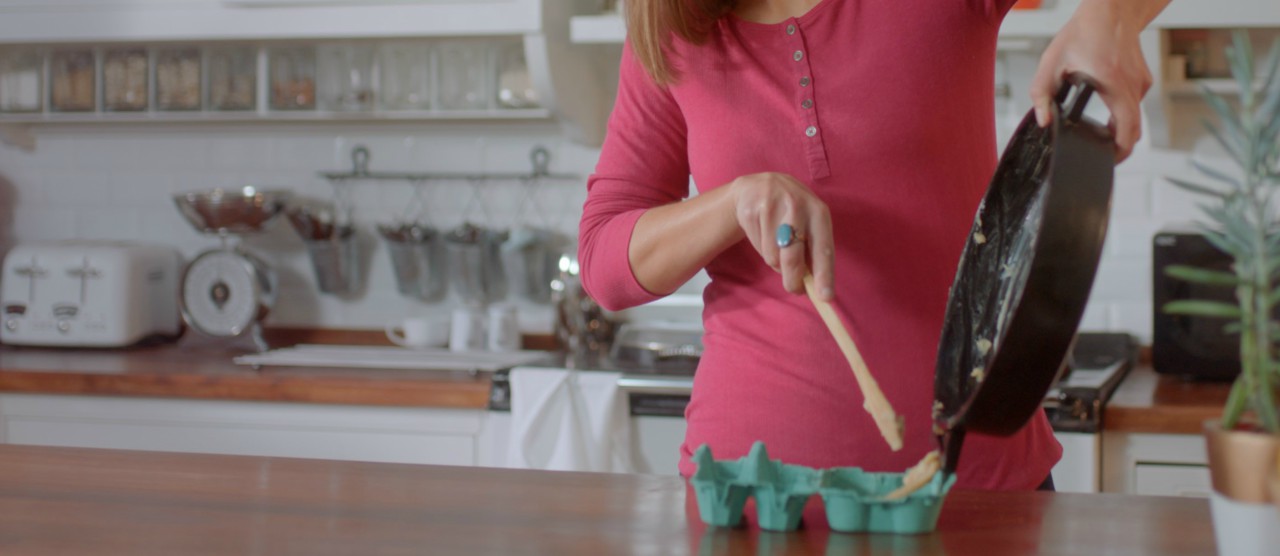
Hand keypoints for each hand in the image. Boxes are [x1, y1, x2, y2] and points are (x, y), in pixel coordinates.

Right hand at [730, 172, 833, 299]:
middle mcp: (797, 205)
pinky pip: (758, 246)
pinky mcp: (751, 210)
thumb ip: (813, 253)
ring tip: (776, 245)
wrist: (757, 187)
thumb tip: (818, 290)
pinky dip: (761, 248)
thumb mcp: (808, 225)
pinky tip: (763, 233)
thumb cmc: (790, 214)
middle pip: (793, 257)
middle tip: (794, 288)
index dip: (825, 275)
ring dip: (775, 260)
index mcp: (818, 211)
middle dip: (793, 279)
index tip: (826, 297)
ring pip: (773, 255)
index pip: (824, 249)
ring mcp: (772, 205)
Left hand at [1029, 0, 1163, 162]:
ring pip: (1134, 115)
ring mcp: (1141, 81)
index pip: (1127, 129)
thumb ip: (1042, 94)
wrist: (1111, 9)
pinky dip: (1122, 110)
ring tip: (1098, 130)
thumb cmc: (1085, 31)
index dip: (1120, 151)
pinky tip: (1105, 107)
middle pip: (1134, 129)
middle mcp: (1133, 85)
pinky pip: (1134, 102)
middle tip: (1101, 154)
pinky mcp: (1142, 77)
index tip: (1110, 161)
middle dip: (1119, 145)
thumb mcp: (1052, 62)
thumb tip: (1043, 119)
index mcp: (1113, 84)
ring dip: (1119, 126)